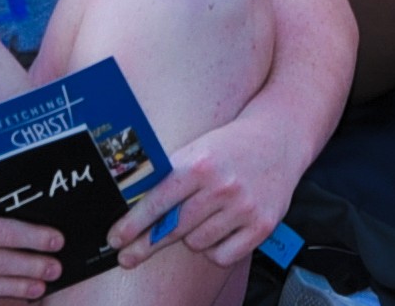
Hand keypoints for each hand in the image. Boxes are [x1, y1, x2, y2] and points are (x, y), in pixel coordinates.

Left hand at [112, 107, 299, 268]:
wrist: (279, 138)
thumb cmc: (230, 145)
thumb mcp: (197, 150)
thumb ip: (171, 177)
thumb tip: (135, 210)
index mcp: (201, 163)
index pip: (158, 200)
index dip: (133, 224)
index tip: (115, 239)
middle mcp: (222, 186)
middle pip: (173, 228)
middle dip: (147, 243)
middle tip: (128, 256)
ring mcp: (244, 208)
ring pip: (197, 243)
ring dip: (191, 237)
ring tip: (202, 216)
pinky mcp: (261, 226)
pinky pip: (222, 255)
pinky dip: (214, 249)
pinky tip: (218, 230)